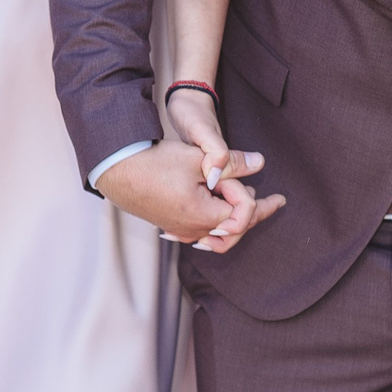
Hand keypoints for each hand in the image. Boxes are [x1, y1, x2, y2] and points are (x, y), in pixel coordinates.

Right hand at [162, 90, 272, 252]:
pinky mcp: (172, 225)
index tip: (243, 173)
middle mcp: (194, 231)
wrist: (115, 170)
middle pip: (236, 229)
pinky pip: (203, 230)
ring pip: (220, 232)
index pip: (243, 212)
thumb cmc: (154, 163)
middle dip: (256, 213)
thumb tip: (260, 162)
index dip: (246, 190)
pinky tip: (222, 210)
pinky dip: (218, 219)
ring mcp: (182, 231)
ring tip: (250, 201)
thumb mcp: (198, 159)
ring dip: (236, 216)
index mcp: (203, 217)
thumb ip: (233, 163)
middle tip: (276, 202)